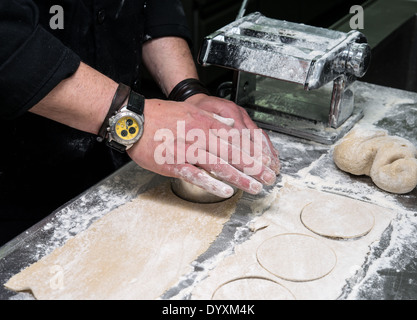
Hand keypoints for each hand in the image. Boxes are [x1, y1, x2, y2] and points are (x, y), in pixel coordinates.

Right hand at [127, 98, 276, 197]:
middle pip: (232, 153)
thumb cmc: (161, 116)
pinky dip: (211, 183)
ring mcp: (186, 151)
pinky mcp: (173, 164)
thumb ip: (213, 118)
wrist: (133, 121)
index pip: (236, 138)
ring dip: (239, 177)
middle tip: (269, 177)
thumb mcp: (190, 109)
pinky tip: (225, 190)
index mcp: (205, 123)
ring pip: (218, 165)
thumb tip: (233, 123)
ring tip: (255, 187)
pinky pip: (195, 174)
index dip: (254, 151)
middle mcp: (199, 136)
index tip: (267, 160)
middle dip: (254, 167)